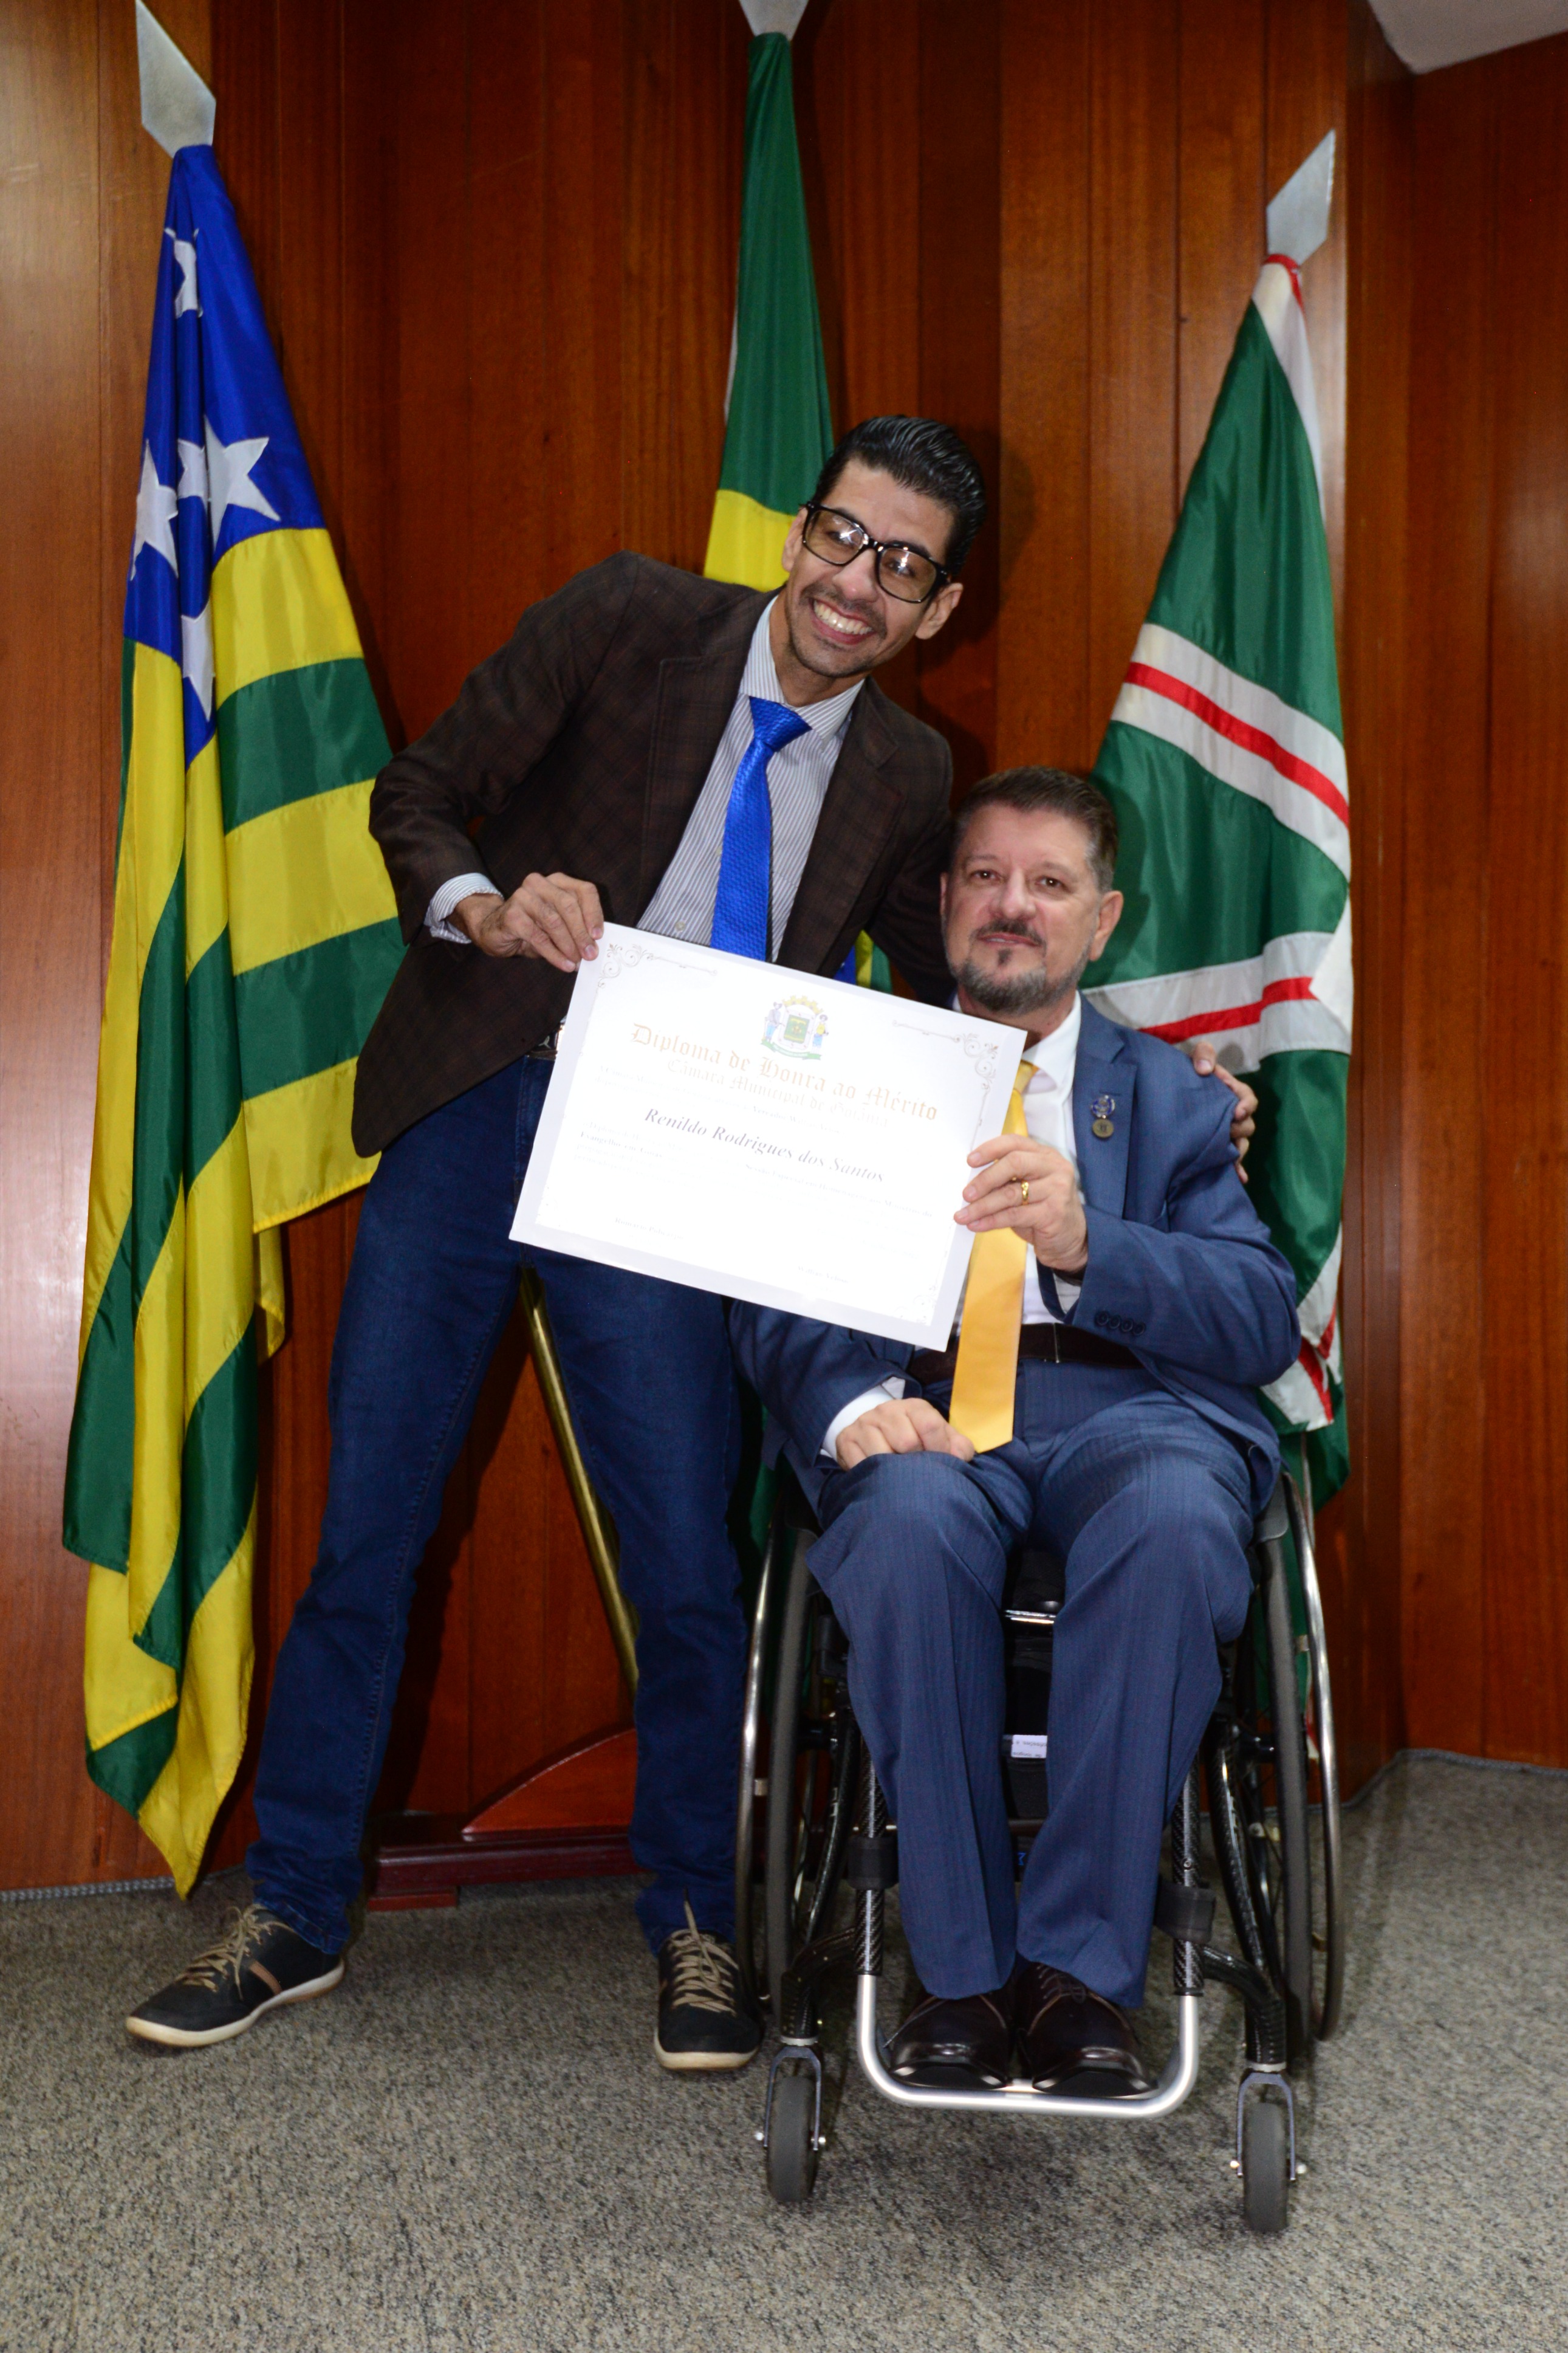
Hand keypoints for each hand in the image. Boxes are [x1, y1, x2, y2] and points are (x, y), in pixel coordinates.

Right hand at [455, 873, 603, 968]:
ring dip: (569, 945)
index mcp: (557, 881)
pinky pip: (538, 937)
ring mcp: (523, 896)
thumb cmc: (532, 927)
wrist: (494, 929)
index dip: (594, 913)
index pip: (584, 890)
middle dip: (582, 933)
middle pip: (569, 905)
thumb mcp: (558, 923)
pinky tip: (564, 965)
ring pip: (554, 921)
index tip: (599, 936)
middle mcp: (540, 884)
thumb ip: (576, 927)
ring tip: (577, 962)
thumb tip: (595, 946)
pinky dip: (554, 954)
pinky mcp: (512, 915)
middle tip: (590, 955)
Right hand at [836, 1396, 975, 1469]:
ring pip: (883, 1455)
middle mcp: (887, 1410)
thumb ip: (957, 1446)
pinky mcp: (847, 1439)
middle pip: (907, 1442)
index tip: (941, 1463)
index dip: (939, 1449)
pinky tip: (879, 1476)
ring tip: (898, 1474)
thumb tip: (959, 1457)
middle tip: (916, 1470)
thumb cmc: (913, 1437)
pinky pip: (861, 1464)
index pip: (930, 1425)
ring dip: (893, 1471)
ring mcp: (864, 1423)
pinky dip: (872, 1475)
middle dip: (915, 1462)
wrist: (872, 1430)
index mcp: (914, 1407)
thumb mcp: (938, 1437)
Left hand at [957, 1135, 1087, 1272]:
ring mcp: (1057, 1190)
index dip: (990, 1149)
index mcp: (1045, 1155)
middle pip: (1014, 1163)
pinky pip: (1014, 1215)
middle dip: (985, 1179)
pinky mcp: (1053, 1213)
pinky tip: (977, 1225)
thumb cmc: (1044, 1209)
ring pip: (1010, 1194)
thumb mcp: (1028, 1187)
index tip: (970, 1160)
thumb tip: (972, 1182)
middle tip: (966, 1193)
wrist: (1071, 1238)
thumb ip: (1008, 1178)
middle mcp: (1054, 1168)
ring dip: (982, 1206)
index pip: (1015, 1142)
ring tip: (964, 1215)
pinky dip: (991, 1221)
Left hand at [1179, 1036, 1256, 1177]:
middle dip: (1239, 1129)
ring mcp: (1228, 1131)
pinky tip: (1239, 1179)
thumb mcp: (1196, 1056)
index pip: (1248, 1098)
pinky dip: (1237, 1169)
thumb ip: (1203, 1054)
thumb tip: (1205, 1069)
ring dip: (1237, 1151)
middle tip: (1226, 1130)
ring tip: (1229, 1157)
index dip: (1246, 1105)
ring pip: (1241, 1144)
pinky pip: (1232, 1160)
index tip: (1236, 1111)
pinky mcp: (1219, 1145)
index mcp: (1233, 1092)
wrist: (1173, 1089)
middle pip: (1247, 1125)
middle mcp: (1234, 1113)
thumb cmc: (1190, 1070)